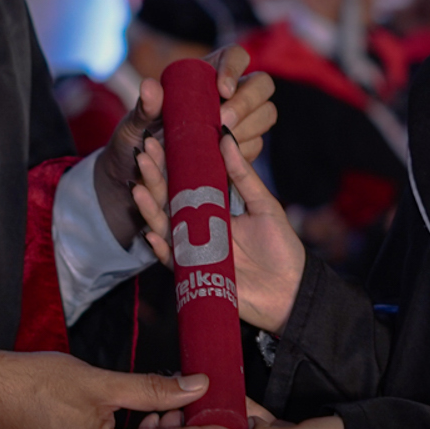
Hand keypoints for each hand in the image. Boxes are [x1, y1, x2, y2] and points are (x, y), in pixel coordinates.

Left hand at [94, 43, 275, 247]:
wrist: (138, 180)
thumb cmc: (135, 143)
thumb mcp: (133, 125)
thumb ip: (143, 108)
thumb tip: (150, 87)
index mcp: (204, 76)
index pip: (235, 56)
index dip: (235, 67)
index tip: (222, 89)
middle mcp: (227, 95)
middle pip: (262, 85)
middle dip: (247, 102)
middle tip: (223, 122)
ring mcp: (239, 122)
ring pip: (266, 114)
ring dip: (248, 128)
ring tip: (220, 144)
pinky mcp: (241, 149)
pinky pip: (256, 145)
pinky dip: (242, 152)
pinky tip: (221, 160)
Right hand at [133, 128, 305, 333]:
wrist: (291, 291)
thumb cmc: (281, 247)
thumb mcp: (264, 204)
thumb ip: (243, 175)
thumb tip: (225, 137)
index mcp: (214, 208)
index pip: (185, 182)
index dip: (170, 164)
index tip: (156, 141)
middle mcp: (199, 228)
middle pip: (169, 201)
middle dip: (154, 179)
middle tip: (142, 154)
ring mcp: (195, 250)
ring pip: (165, 227)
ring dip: (150, 209)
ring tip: (138, 188)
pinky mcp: (195, 274)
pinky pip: (174, 261)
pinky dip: (163, 249)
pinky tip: (152, 234)